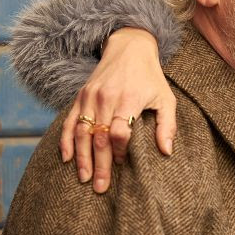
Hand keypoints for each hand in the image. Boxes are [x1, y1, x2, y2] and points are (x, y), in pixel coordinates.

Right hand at [60, 27, 177, 193]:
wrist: (129, 46)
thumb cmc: (151, 77)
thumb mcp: (166, 98)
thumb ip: (167, 125)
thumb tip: (166, 152)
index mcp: (129, 99)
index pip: (120, 132)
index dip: (120, 151)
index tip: (123, 165)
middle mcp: (106, 98)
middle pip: (99, 137)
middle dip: (99, 165)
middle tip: (100, 188)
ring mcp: (91, 97)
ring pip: (82, 132)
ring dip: (82, 157)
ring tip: (84, 178)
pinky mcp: (81, 96)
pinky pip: (70, 121)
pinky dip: (66, 140)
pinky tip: (67, 158)